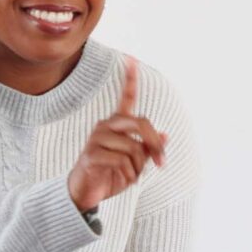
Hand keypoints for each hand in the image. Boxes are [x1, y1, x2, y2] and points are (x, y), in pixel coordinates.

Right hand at [68, 57, 169, 213]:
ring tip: (128, 176)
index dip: (129, 79)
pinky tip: (119, 180)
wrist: (86, 193)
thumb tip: (165, 135)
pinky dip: (127, 175)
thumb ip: (148, 149)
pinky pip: (121, 161)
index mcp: (117, 125)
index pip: (125, 98)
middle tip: (162, 163)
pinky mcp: (92, 154)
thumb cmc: (110, 176)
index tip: (131, 59)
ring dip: (138, 169)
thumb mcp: (135, 164)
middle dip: (155, 145)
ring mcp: (97, 139)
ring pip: (134, 148)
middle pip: (141, 123)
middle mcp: (106, 126)